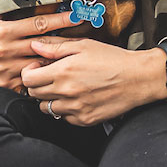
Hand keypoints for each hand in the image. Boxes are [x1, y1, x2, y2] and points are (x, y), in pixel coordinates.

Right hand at [0, 11, 82, 90]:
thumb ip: (8, 19)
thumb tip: (31, 9)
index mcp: (3, 32)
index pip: (38, 24)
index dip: (60, 20)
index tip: (76, 16)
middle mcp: (6, 51)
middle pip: (44, 46)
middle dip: (66, 42)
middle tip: (85, 38)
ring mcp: (6, 70)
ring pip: (39, 66)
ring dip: (54, 63)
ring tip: (70, 60)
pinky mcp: (4, 86)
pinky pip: (28, 84)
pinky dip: (38, 80)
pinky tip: (48, 79)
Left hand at [21, 40, 163, 126]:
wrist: (138, 78)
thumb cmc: (112, 59)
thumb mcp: (83, 46)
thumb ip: (55, 47)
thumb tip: (35, 45)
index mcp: (63, 72)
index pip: (27, 79)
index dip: (29, 72)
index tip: (37, 67)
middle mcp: (66, 93)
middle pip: (34, 95)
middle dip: (37, 84)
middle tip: (49, 76)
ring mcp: (75, 109)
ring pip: (47, 109)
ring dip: (50, 98)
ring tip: (63, 88)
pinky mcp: (85, 120)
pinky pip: (64, 118)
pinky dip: (65, 109)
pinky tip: (75, 98)